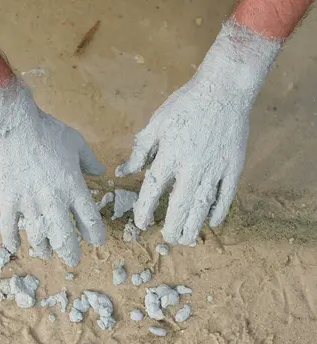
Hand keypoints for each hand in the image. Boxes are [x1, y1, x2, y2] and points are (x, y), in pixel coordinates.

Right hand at [0, 79, 104, 265]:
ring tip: (46, 253)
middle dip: (71, 253)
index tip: (96, 241)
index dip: (95, 235)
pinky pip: (9, 228)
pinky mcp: (8, 201)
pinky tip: (15, 247)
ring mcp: (29, 203)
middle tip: (73, 260)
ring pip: (38, 237)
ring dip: (44, 248)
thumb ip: (90, 161)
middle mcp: (53, 201)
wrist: (14, 127)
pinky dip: (12, 240)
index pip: (90, 220)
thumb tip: (100, 173)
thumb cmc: (47, 132)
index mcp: (74, 188)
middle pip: (65, 237)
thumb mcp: (77, 143)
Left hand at [116, 21, 280, 244]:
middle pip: (180, 205)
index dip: (144, 210)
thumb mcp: (156, 124)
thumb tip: (123, 172)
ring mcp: (215, 169)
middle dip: (172, 226)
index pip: (153, 190)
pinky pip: (227, 196)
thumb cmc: (185, 104)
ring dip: (194, 225)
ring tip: (186, 239)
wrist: (224, 89)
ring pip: (203, 206)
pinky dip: (219, 212)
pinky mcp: (234, 167)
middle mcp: (192, 167)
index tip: (140, 224)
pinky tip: (211, 222)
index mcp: (169, 156)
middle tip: (166, 238)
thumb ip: (140, 151)